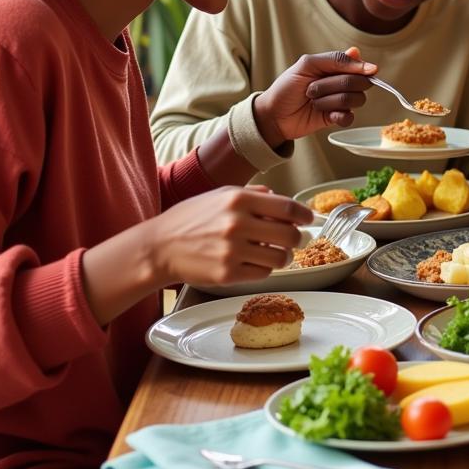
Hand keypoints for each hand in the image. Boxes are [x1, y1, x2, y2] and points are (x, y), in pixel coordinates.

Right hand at [146, 186, 313, 285]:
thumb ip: (254, 194)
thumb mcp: (221, 194)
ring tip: (275, 252)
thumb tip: (281, 198)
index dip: (304, 215)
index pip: (287, 208)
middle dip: (297, 238)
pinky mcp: (227, 275)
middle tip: (294, 239)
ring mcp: (232, 251)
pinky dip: (264, 269)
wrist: (159, 247)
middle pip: (290, 235)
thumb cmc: (192, 218)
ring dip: (283, 256)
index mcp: (239, 200)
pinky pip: (263, 273)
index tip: (309, 219)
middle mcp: (237, 224)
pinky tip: (254, 262)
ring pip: (280, 258)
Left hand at [254, 46, 376, 144]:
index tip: (367, 71)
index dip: (362, 69)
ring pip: (355, 100)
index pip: (360, 66)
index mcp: (336, 67)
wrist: (273, 114)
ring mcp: (341, 102)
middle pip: (360, 83)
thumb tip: (359, 53)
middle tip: (311, 88)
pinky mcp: (337, 119)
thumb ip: (335, 59)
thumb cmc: (286, 87)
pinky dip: (338, 115)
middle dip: (333, 85)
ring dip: (330, 100)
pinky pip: (350, 117)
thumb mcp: (307, 64)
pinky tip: (325, 114)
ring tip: (313, 101)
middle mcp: (342, 84)